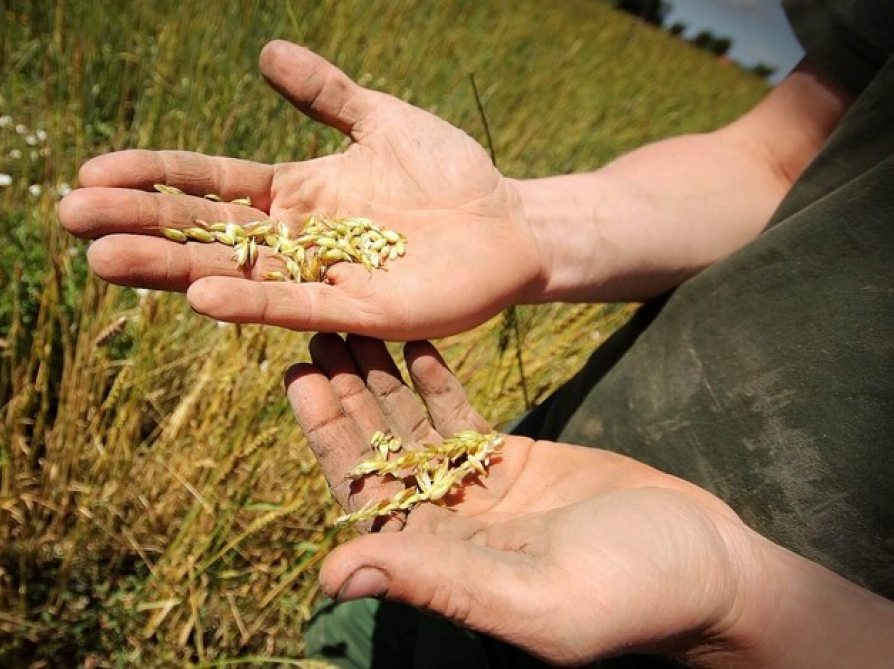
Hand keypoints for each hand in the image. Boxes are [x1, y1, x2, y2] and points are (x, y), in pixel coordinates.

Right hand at [59, 41, 542, 339]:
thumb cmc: (449, 173)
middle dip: (136, 222)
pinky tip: (201, 297)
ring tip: (104, 259)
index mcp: (291, 194)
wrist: (511, 222)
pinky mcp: (357, 312)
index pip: (205, 184)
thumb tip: (264, 51)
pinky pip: (293, 306)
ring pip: (230, 274)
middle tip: (66, 215)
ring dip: (169, 268)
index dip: (150, 177)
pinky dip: (248, 304)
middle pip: (200, 231)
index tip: (90, 170)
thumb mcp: (378, 119)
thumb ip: (324, 92)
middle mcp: (292, 240)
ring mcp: (320, 278)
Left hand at [284, 334, 759, 664]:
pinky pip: (460, 418)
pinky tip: (413, 342)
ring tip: (353, 323)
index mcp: (438, 565)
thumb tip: (332, 577)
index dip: (330, 437)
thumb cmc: (631, 594)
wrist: (712, 565)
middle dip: (347, 395)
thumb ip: (435, 581)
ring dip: (382, 379)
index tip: (302, 378)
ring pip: (415, 429)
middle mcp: (447, 529)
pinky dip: (435, 380)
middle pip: (379, 453)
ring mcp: (479, 494)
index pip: (363, 495)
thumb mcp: (529, 596)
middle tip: (317, 332)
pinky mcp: (515, 465)